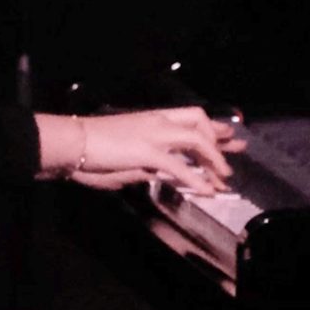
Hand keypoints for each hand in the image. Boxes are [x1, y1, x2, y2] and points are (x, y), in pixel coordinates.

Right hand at [48, 107, 237, 195]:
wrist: (74, 142)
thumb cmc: (94, 149)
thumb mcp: (128, 155)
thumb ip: (149, 162)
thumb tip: (163, 172)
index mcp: (153, 119)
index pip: (191, 119)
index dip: (213, 128)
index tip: (230, 135)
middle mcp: (159, 122)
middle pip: (199, 123)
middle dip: (219, 139)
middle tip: (236, 151)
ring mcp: (155, 134)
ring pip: (196, 141)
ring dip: (213, 160)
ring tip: (223, 178)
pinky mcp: (148, 151)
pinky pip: (180, 166)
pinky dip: (196, 179)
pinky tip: (206, 191)